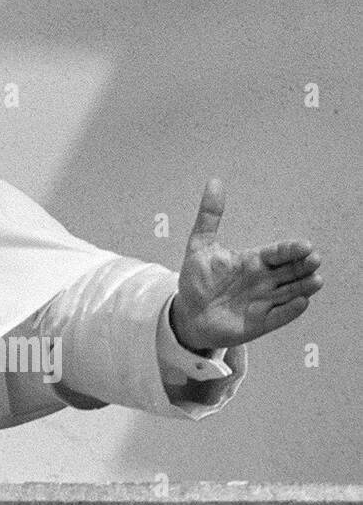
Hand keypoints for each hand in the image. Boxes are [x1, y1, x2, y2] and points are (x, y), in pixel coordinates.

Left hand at [171, 178, 322, 351]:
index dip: (290, 250)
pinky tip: (300, 303)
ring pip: (290, 293)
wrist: (187, 312)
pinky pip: (278, 316)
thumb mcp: (200, 245)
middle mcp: (264, 281)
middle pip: (290, 272)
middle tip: (314, 259)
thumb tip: (215, 182)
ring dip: (303, 287)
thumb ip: (209, 217)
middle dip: (303, 266)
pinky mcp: (260, 322)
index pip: (277, 253)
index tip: (304, 245)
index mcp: (253, 262)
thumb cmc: (197, 279)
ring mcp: (264, 302)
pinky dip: (289, 310)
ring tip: (315, 280)